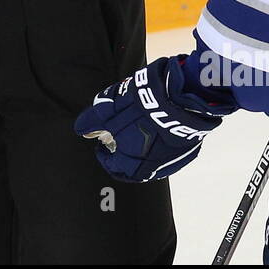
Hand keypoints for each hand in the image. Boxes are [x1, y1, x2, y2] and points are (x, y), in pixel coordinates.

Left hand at [74, 56, 233, 182]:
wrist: (180, 98)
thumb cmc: (140, 108)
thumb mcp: (107, 110)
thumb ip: (91, 122)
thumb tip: (81, 129)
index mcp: (130, 165)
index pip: (111, 167)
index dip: (104, 153)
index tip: (103, 142)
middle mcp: (152, 169)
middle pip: (132, 165)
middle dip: (123, 151)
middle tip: (120, 134)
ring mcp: (172, 161)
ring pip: (151, 158)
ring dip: (142, 147)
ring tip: (138, 126)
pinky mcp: (188, 150)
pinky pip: (168, 150)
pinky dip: (160, 142)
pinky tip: (158, 126)